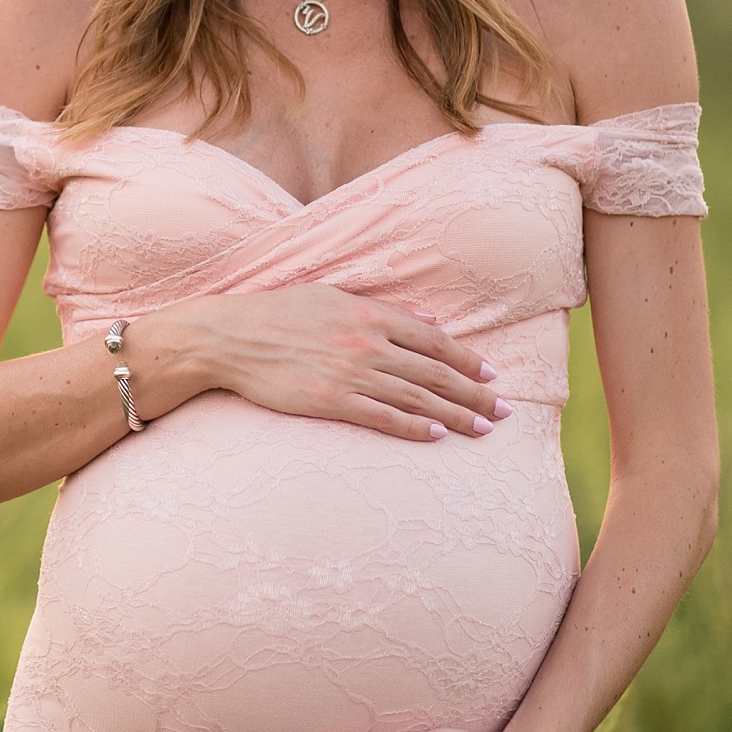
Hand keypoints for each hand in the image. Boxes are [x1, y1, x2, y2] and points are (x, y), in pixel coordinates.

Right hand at [171, 286, 508, 442]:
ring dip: (456, 415)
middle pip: (435, 371)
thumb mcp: (331, 295)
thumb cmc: (276, 313)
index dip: (466, 359)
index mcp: (369, 313)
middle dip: (474, 392)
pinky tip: (439, 436)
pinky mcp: (330, 400)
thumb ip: (380, 307)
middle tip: (504, 411)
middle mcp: (367, 343)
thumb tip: (426, 317)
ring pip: (417, 397)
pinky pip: (383, 417)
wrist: (228, 337)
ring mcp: (349, 373)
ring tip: (484, 429)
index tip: (490, 374)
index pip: (433, 338)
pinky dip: (415, 427)